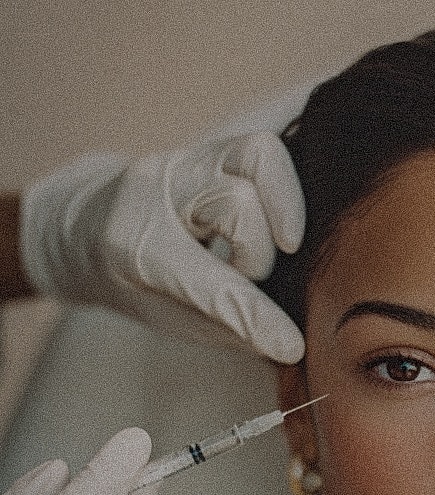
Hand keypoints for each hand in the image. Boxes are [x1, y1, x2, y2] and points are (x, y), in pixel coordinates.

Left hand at [19, 133, 305, 362]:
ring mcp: (187, 158)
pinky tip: (279, 220)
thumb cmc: (130, 281)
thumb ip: (225, 328)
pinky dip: (286, 189)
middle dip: (260, 252)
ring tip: (272, 245)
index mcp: (135, 244)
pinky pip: (266, 153)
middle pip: (239, 202)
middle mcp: (158, 188)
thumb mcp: (165, 319)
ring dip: (283, 209)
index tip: (291, 347)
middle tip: (246, 277)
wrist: (82, 223)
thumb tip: (287, 342)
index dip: (256, 316)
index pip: (210, 283)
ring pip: (260, 156)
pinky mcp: (213, 148)